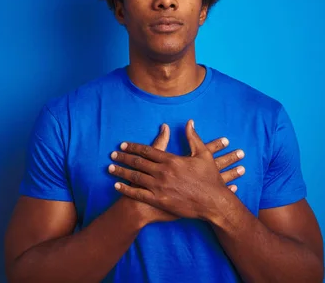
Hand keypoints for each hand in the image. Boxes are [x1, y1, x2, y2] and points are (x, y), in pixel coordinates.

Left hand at [109, 121, 244, 220]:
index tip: (123, 145)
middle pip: (138, 162)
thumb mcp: (204, 154)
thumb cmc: (210, 179)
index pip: (147, 150)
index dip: (133, 147)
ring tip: (110, 167)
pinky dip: (126, 189)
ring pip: (135, 177)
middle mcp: (162, 171)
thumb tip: (189, 122)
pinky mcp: (159, 200)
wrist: (214, 202)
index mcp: (171, 159)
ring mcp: (160, 186)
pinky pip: (138, 194)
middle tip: (112, 154)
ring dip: (121, 171)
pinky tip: (117, 185)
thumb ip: (193, 137)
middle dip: (123, 157)